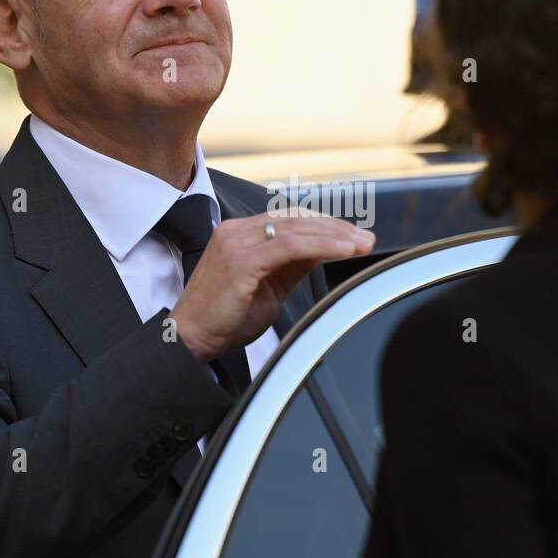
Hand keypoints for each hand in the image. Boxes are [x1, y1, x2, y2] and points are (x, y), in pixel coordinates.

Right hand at [169, 211, 374, 360]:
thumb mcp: (267, 287)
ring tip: (362, 244)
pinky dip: (321, 246)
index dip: (324, 225)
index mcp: (241, 234)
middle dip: (337, 228)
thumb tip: (322, 253)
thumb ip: (291, 266)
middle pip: (297, 219)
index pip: (290, 219)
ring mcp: (238, 242)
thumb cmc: (224, 318)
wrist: (190, 338)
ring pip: (297, 228)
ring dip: (335, 235)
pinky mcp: (241, 260)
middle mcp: (238, 231)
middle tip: (367, 239)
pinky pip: (290, 246)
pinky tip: (343, 251)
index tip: (353, 236)